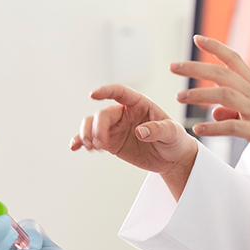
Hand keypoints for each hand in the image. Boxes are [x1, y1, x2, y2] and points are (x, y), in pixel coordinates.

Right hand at [70, 84, 196, 176]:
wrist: (172, 159)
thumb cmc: (175, 140)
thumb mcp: (173, 133)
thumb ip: (158, 130)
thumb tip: (141, 132)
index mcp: (139, 104)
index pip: (120, 92)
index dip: (106, 91)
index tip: (94, 94)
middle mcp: (124, 113)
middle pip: (103, 114)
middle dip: (97, 128)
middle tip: (100, 144)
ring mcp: (115, 128)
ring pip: (92, 124)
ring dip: (86, 133)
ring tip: (91, 147)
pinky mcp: (111, 142)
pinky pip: (91, 139)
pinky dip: (81, 141)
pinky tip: (75, 147)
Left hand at [170, 35, 249, 172]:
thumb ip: (233, 110)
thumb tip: (213, 110)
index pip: (234, 60)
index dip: (216, 47)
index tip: (197, 38)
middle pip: (222, 74)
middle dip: (195, 68)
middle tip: (173, 66)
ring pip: (225, 96)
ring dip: (199, 95)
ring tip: (179, 98)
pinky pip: (233, 127)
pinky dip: (214, 127)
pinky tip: (198, 129)